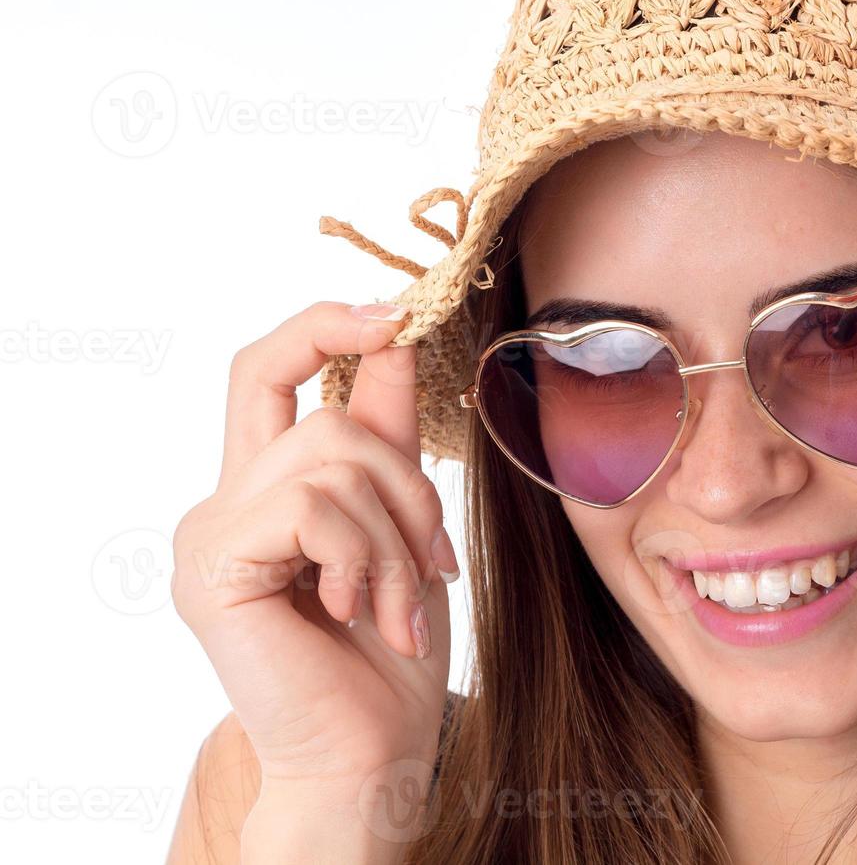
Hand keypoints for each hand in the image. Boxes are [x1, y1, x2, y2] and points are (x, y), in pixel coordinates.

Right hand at [171, 302, 455, 824]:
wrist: (370, 754)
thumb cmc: (388, 652)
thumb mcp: (402, 525)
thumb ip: (389, 438)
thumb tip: (401, 336)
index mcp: (265, 488)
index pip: (268, 368)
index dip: (325, 326)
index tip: (399, 316)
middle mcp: (225, 501)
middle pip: (327, 416)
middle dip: (408, 483)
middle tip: (433, 562)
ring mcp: (209, 533)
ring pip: (332, 456)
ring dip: (396, 535)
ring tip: (398, 606)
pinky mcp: (211, 566)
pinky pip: (312, 507)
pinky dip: (362, 557)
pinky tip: (358, 614)